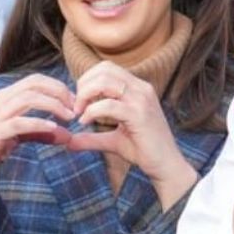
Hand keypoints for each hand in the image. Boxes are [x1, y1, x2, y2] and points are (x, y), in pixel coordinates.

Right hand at [0, 74, 75, 197]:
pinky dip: (39, 124)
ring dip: (52, 105)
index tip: (74, 101)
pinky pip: (19, 123)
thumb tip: (68, 135)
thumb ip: (41, 133)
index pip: (34, 80)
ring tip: (68, 117)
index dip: (57, 86)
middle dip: (58, 92)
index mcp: (5, 97)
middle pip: (33, 84)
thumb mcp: (19, 136)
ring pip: (28, 98)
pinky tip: (53, 128)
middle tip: (75, 107)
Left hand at [67, 58, 195, 205]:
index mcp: (137, 88)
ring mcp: (142, 99)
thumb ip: (91, 138)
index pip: (107, 68)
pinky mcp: (139, 114)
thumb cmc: (143, 150)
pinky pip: (108, 105)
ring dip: (85, 96)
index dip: (87, 80)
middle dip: (83, 86)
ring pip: (104, 82)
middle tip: (75, 108)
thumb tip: (68, 142)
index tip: (79, 102)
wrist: (166, 165)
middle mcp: (141, 88)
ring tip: (79, 114)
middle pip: (103, 70)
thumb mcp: (112, 140)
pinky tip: (85, 122)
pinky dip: (91, 112)